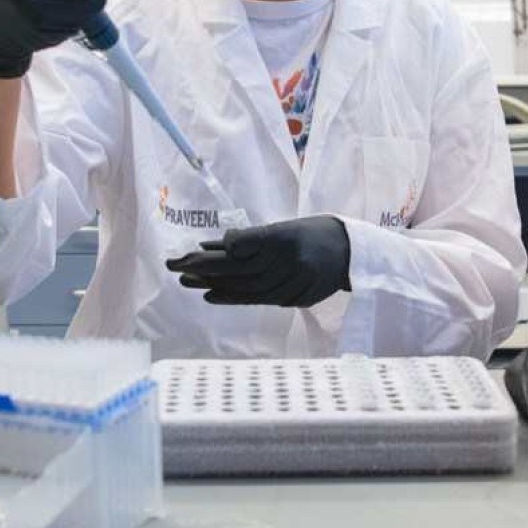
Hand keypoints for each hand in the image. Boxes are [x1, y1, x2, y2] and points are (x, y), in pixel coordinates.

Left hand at [166, 216, 351, 306]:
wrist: (352, 253)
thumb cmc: (313, 234)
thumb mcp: (285, 228)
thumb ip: (251, 239)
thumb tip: (215, 244)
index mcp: (284, 237)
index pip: (242, 248)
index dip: (213, 253)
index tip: (190, 251)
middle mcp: (288, 262)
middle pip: (239, 269)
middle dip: (204, 268)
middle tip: (175, 266)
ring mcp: (292, 283)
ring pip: (245, 287)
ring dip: (213, 284)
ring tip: (186, 280)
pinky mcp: (294, 298)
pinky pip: (258, 299)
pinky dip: (232, 298)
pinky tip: (211, 295)